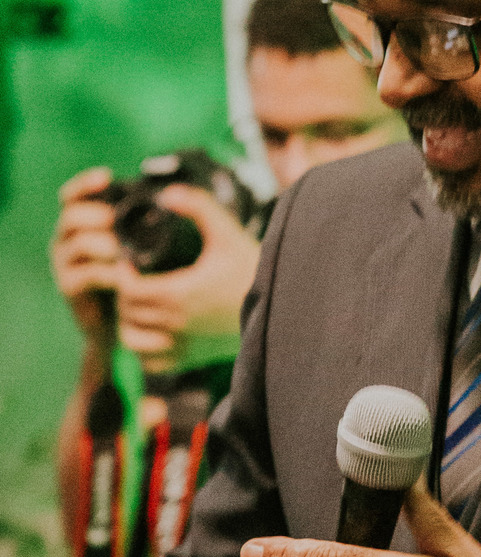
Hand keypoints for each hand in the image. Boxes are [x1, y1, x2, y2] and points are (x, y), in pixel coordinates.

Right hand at [50, 167, 129, 343]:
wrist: (119, 323)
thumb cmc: (132, 277)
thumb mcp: (137, 247)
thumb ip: (142, 226)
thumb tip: (176, 198)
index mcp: (81, 224)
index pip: (72, 196)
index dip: (85, 184)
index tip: (107, 177)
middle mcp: (68, 240)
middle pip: (71, 215)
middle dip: (93, 214)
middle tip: (113, 219)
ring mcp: (65, 264)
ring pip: (76, 243)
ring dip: (100, 243)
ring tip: (119, 248)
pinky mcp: (69, 288)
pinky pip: (83, 275)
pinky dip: (104, 273)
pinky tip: (122, 276)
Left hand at [114, 185, 259, 373]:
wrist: (282, 308)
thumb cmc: (252, 269)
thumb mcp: (227, 232)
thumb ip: (198, 206)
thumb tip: (168, 193)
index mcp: (179, 294)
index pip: (129, 290)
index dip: (122, 275)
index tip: (128, 262)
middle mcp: (177, 324)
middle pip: (127, 314)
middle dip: (123, 295)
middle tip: (132, 280)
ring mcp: (184, 345)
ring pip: (133, 342)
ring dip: (128, 324)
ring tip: (136, 308)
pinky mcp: (193, 358)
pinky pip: (153, 364)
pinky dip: (144, 351)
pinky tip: (151, 333)